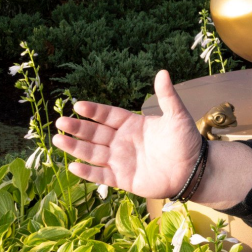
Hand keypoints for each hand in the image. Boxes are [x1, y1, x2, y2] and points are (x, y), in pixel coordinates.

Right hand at [54, 70, 202, 198]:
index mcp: (132, 125)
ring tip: (58, 140)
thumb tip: (163, 72)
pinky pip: (101, 175)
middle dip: (78, 128)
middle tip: (60, 122)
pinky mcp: (123, 178)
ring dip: (75, 147)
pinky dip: (87, 172)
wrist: (194, 170)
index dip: (94, 111)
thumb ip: (167, 96)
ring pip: (93, 153)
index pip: (108, 116)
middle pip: (95, 133)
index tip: (78, 105)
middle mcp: (122, 141)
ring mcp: (120, 160)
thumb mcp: (177, 116)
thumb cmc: (186, 141)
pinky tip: (73, 166)